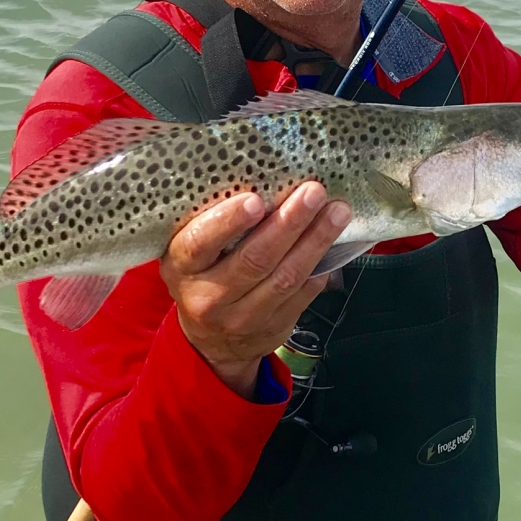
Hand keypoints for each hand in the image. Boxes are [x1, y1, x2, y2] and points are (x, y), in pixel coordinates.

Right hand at [160, 182, 351, 398]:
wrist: (211, 343)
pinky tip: (338, 241)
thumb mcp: (189, 254)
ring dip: (316, 241)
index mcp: (182, 268)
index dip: (227, 222)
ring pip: (286, 277)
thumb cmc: (201, 277)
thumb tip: (260, 178)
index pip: (200, 244)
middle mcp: (210, 296)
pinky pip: (304, 293)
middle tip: (313, 192)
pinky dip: (323, 264)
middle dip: (288, 223)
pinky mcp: (275, 326)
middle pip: (254, 259)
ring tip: (337, 211)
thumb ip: (210, 223)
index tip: (255, 200)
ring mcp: (244, 316)